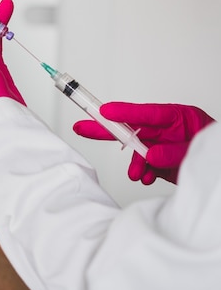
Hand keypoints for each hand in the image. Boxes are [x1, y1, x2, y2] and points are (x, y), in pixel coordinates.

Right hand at [73, 102, 214, 184]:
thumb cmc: (217, 153)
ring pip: (138, 151)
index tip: (104, 111)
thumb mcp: (197, 149)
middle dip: (106, 129)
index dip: (124, 113)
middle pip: (132, 128)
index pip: (146, 113)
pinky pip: (144, 164)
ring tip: (136, 175)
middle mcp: (167, 129)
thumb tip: (149, 156)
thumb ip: (174, 152)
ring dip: (134, 163)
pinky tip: (146, 177)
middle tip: (82, 127)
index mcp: (178, 117)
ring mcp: (162, 145)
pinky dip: (142, 172)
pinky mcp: (160, 161)